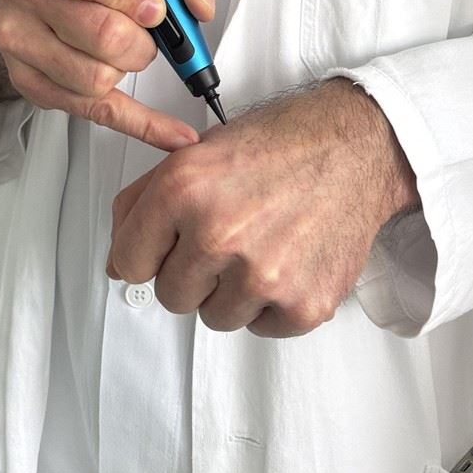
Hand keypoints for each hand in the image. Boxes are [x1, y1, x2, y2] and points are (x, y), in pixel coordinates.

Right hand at [0, 0, 218, 150]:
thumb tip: (198, 4)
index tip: (154, 6)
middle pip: (97, 33)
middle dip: (141, 41)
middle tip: (150, 33)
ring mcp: (19, 37)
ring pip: (93, 77)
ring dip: (129, 70)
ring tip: (132, 50)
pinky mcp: (29, 80)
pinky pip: (93, 112)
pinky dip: (142, 124)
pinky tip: (173, 132)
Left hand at [106, 79, 419, 335]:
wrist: (356, 147)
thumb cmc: (281, 144)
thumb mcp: (198, 153)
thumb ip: (143, 203)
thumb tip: (117, 262)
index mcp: (183, 190)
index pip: (128, 263)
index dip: (151, 251)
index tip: (173, 241)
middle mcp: (219, 234)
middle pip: (172, 296)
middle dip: (194, 270)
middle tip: (231, 233)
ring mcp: (262, 275)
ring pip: (215, 317)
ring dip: (233, 290)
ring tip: (263, 242)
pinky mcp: (301, 304)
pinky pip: (262, 328)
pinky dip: (273, 302)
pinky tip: (290, 257)